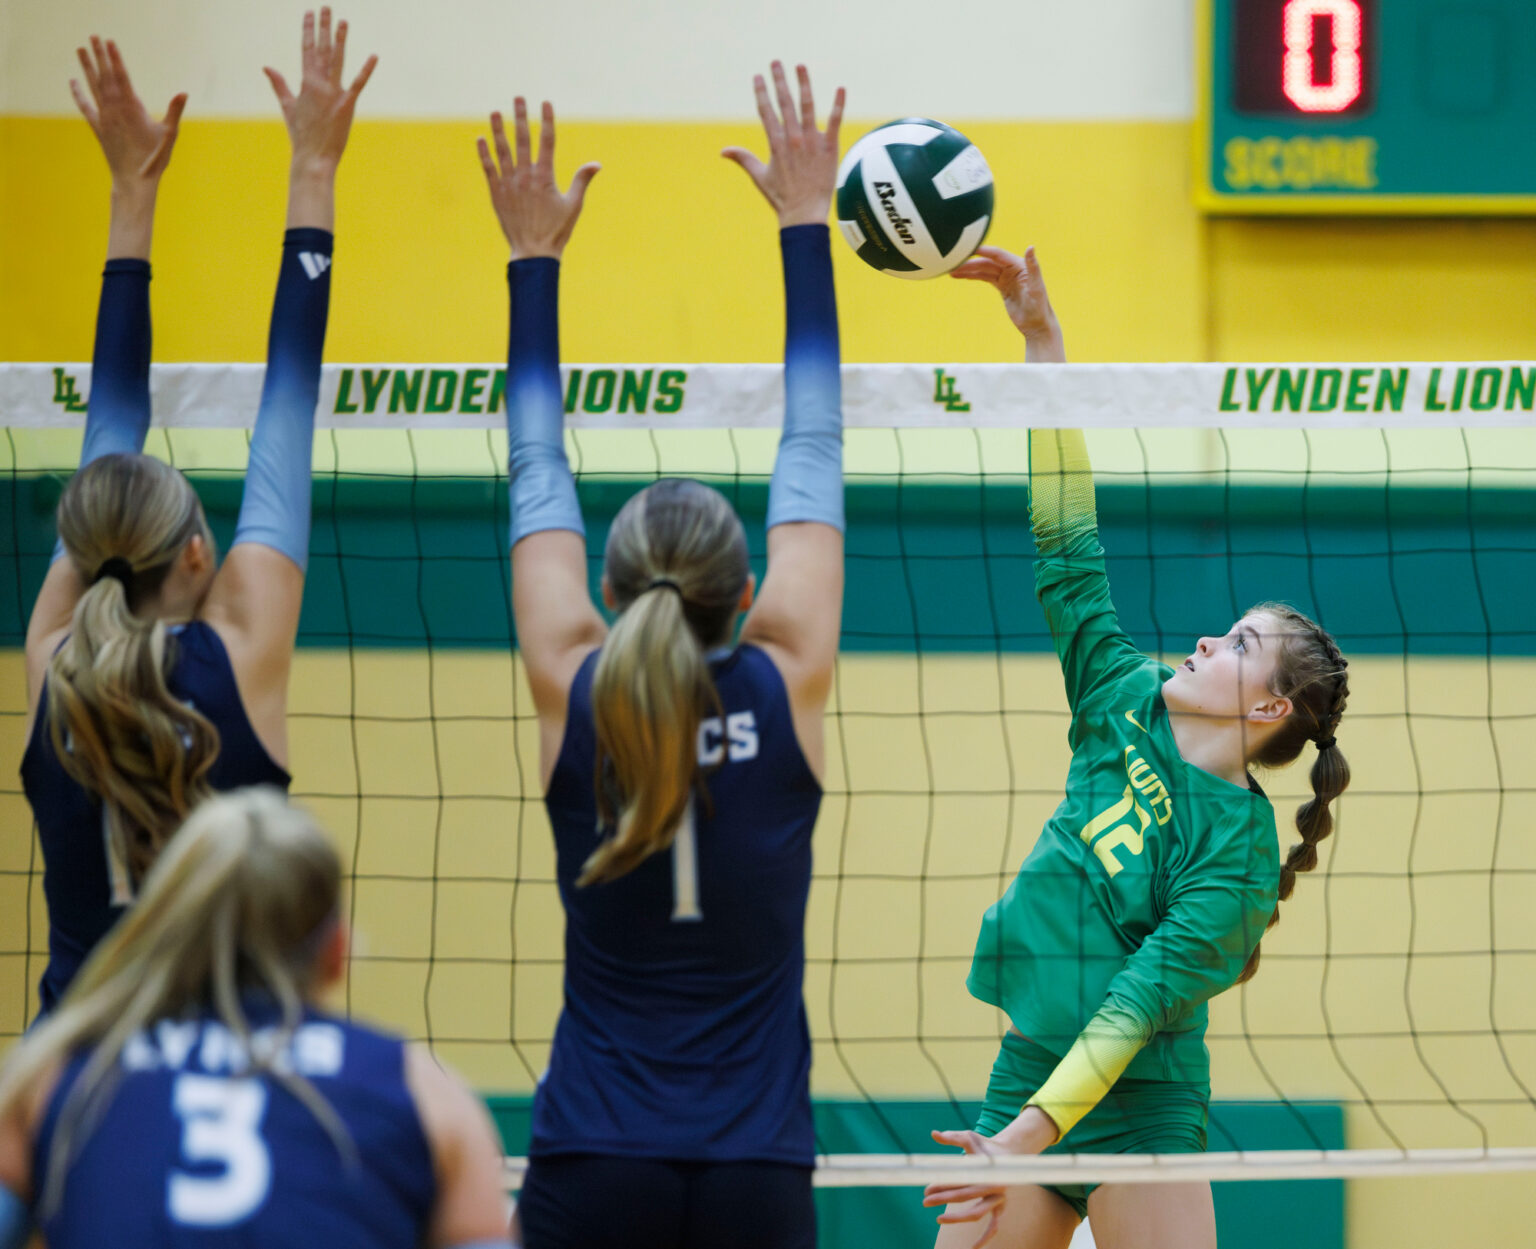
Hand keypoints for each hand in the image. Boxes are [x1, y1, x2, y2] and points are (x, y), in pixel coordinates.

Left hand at [71, 37, 186, 189]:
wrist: (133, 181)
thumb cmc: (155, 160)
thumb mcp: (169, 135)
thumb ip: (175, 112)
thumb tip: (183, 93)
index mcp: (132, 109)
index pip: (121, 77)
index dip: (115, 58)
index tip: (109, 42)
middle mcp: (114, 110)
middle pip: (105, 77)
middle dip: (99, 56)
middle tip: (93, 36)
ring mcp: (104, 118)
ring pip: (93, 86)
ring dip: (87, 66)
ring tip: (80, 49)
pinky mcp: (98, 128)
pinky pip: (85, 106)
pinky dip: (78, 93)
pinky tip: (73, 81)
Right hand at [264, 8, 375, 174]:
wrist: (313, 156)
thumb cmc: (301, 134)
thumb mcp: (287, 106)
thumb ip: (279, 84)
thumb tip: (266, 67)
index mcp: (305, 82)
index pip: (306, 49)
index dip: (308, 30)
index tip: (308, 12)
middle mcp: (318, 84)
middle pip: (322, 50)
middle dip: (323, 27)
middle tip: (325, 7)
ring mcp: (333, 93)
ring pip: (337, 60)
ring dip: (340, 39)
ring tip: (343, 21)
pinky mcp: (347, 105)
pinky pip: (358, 84)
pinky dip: (366, 70)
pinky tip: (374, 56)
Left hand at [477, 99, 599, 260]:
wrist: (533, 252)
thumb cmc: (557, 230)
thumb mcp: (574, 205)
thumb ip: (582, 181)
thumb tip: (597, 164)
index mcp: (545, 176)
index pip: (547, 141)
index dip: (547, 120)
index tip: (546, 103)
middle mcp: (525, 176)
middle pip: (522, 139)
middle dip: (520, 116)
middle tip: (518, 98)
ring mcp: (509, 183)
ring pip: (502, 150)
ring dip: (498, 130)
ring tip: (495, 112)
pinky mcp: (496, 193)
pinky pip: (488, 169)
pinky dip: (484, 154)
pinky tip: (480, 139)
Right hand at [723, 62, 844, 227]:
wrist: (804, 214)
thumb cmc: (781, 198)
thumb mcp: (759, 177)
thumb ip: (743, 159)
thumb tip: (723, 151)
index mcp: (776, 144)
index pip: (766, 111)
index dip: (761, 93)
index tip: (758, 76)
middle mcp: (793, 139)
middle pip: (785, 103)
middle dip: (779, 81)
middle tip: (776, 62)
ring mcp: (812, 142)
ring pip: (807, 106)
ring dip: (804, 84)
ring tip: (800, 66)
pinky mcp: (829, 148)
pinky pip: (835, 122)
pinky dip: (838, 105)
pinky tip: (841, 88)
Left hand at [921, 1129, 1015, 1247]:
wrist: (1011, 1154)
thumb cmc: (986, 1146)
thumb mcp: (970, 1137)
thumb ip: (952, 1137)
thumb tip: (934, 1134)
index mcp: (984, 1169)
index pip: (958, 1179)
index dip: (941, 1184)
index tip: (926, 1189)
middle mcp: (992, 1185)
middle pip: (964, 1196)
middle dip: (942, 1199)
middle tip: (924, 1200)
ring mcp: (998, 1198)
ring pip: (976, 1213)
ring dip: (957, 1218)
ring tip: (938, 1219)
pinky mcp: (1001, 1207)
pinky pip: (994, 1226)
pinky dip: (986, 1237)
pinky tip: (974, 1247)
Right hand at [951, 245, 1065, 359]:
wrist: (1037, 325)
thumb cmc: (1039, 308)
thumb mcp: (1036, 288)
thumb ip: (1033, 266)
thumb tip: (1030, 247)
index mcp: (1020, 265)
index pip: (998, 255)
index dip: (983, 251)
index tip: (968, 248)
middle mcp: (1012, 268)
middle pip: (987, 262)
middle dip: (970, 262)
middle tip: (953, 263)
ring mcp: (1006, 277)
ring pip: (983, 270)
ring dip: (968, 269)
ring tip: (951, 270)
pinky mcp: (1002, 286)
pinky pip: (984, 278)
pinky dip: (972, 276)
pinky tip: (960, 276)